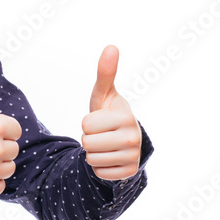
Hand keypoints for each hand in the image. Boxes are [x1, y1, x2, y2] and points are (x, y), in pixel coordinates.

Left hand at [81, 45, 141, 180]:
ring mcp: (133, 157)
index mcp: (126, 116)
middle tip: (102, 134)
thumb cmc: (109, 114)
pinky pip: (99, 172)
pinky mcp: (128, 173)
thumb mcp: (104, 95)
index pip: (86, 125)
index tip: (100, 121)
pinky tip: (110, 158)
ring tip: (106, 145)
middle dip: (89, 139)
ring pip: (91, 159)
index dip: (87, 123)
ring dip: (93, 153)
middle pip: (87, 143)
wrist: (124, 140)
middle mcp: (133, 137)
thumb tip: (111, 46)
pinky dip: (100, 167)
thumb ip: (105, 73)